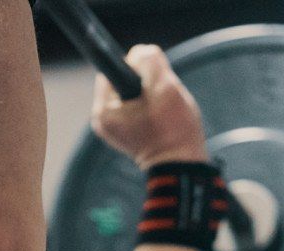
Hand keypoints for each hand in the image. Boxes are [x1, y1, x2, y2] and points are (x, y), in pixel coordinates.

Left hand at [91, 44, 208, 169]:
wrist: (181, 165)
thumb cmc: (174, 131)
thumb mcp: (166, 88)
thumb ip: (149, 62)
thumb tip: (138, 53)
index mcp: (104, 111)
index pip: (112, 67)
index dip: (137, 66)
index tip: (152, 79)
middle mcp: (102, 119)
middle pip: (122, 78)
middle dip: (145, 81)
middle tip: (160, 100)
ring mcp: (112, 127)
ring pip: (132, 90)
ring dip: (150, 93)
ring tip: (161, 111)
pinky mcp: (125, 131)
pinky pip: (136, 104)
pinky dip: (150, 105)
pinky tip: (159, 118)